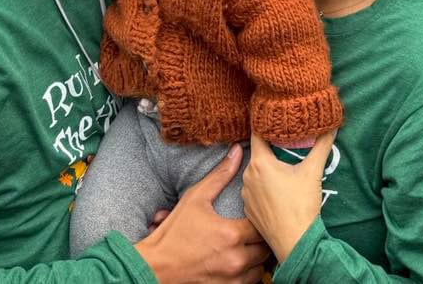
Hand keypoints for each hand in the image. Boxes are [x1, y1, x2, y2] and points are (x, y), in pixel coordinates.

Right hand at [135, 145, 267, 283]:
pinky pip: (250, 283)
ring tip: (249, 245)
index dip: (261, 218)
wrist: (156, 266)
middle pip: (265, 249)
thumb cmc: (175, 232)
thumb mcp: (196, 198)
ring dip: (257, 258)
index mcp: (231, 234)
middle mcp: (235, 259)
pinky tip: (240, 262)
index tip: (256, 213)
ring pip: (260, 269)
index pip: (262, 225)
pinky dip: (249, 273)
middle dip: (262, 238)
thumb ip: (220, 175)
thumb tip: (237, 151)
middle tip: (255, 228)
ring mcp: (232, 279)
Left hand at [241, 130, 335, 264]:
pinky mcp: (249, 211)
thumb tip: (331, 125)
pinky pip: (254, 192)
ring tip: (284, 174)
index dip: (264, 124)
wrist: (296, 244)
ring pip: (256, 174)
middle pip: (258, 154)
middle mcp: (248, 176)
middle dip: (271, 150)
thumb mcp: (313, 171)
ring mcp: (246, 195)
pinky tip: (278, 194)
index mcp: (260, 162)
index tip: (272, 118)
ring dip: (267, 172)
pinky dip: (263, 189)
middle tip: (286, 147)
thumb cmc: (302, 206)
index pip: (257, 133)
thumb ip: (322, 145)